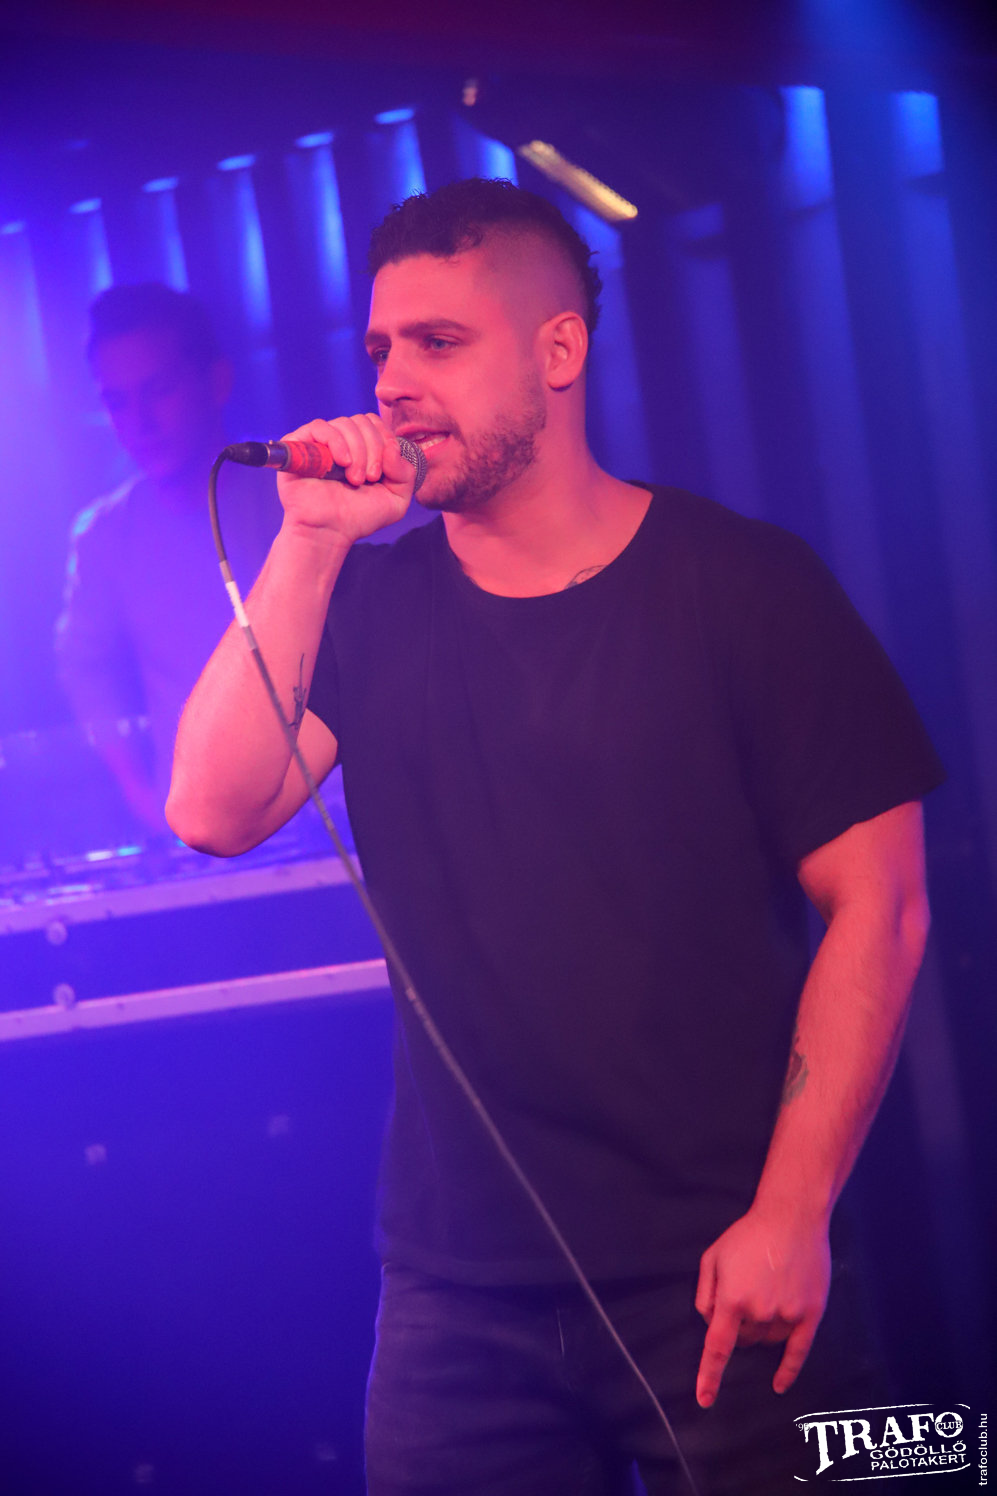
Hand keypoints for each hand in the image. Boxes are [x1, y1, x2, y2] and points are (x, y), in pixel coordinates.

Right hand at [275, 412, 415, 544]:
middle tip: (369, 478)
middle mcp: (340, 442)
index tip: (383, 472)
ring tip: (355, 479)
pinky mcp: (299, 445)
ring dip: (357, 451)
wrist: (329, 531)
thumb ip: (405, 473)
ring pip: (345, 423)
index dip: (385, 440)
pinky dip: (337, 442)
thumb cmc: (358, 517)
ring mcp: (320, 442)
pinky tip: (342, 463)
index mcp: (361, 448)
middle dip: (373, 449)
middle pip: (363, 421)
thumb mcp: (395, 499)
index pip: (376, 424)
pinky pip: (320, 427)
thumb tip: (392, 447)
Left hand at [694, 1208, 830, 1408]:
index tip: (704, 1400)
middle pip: (744, 1339)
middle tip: (748, 1291)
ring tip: (768, 1291)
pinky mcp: (811, 1313)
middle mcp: (760, 1312)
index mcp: (732, 1299)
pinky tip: (779, 1384)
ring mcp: (788, 1314)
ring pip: (768, 1340)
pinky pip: (798, 1351)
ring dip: (762, 1328)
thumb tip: (711, 1324)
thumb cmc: (748, 1235)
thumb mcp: (713, 1257)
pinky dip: (788, 1370)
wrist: (792, 1217)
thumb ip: (705, 1294)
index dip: (709, 1376)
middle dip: (740, 1324)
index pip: (717, 1348)